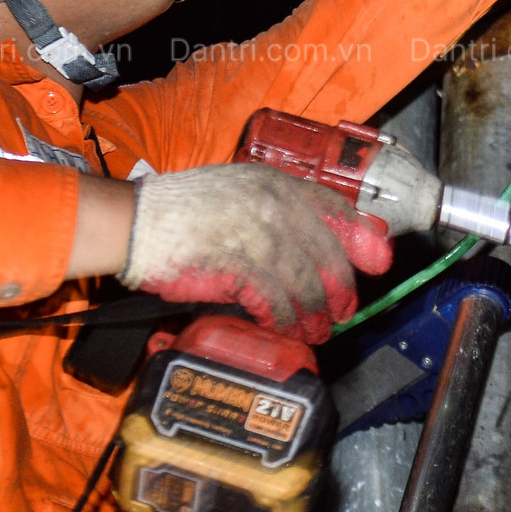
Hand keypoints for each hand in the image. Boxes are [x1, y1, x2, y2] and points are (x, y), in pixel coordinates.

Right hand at [121, 164, 392, 342]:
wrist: (132, 223)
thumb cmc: (175, 211)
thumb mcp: (232, 192)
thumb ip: (270, 210)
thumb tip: (303, 241)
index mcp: (273, 182)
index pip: (334, 206)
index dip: (361, 236)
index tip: (378, 259)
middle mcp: (273, 203)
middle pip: (329, 250)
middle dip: (341, 287)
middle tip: (344, 310)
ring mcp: (258, 233)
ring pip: (307, 280)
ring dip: (315, 312)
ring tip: (317, 330)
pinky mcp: (241, 264)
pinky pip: (277, 298)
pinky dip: (286, 318)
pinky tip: (287, 328)